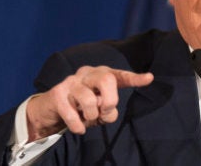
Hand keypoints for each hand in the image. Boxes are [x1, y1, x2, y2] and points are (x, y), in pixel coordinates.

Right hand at [26, 66, 153, 140]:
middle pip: (107, 80)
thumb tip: (106, 110)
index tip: (149, 78)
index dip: (135, 78)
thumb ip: (108, 109)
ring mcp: (71, 82)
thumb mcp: (99, 109)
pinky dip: (78, 126)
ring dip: (91, 116)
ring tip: (87, 118)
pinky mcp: (57, 94)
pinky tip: (78, 127)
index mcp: (101, 74)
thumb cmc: (82, 107)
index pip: (120, 75)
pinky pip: (73, 115)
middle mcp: (87, 73)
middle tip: (103, 112)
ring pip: (89, 100)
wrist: (51, 109)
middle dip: (110, 101)